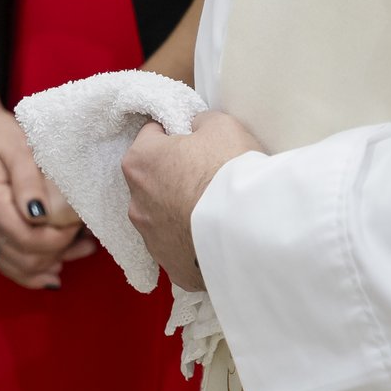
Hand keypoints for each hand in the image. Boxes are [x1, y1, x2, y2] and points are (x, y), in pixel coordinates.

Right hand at [0, 103, 93, 289]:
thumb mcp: (17, 146)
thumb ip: (28, 180)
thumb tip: (40, 214)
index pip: (27, 239)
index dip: (58, 238)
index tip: (76, 221)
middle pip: (25, 258)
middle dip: (59, 250)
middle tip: (82, 231)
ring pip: (18, 267)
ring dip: (52, 264)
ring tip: (81, 247)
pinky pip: (7, 265)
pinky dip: (33, 272)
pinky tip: (55, 269)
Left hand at [122, 110, 264, 290]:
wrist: (255, 233)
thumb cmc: (230, 173)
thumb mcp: (220, 125)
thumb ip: (199, 122)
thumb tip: (196, 130)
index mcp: (140, 162)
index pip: (151, 136)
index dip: (176, 135)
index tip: (197, 142)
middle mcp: (136, 202)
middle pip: (154, 179)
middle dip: (175, 176)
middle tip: (209, 177)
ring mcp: (152, 239)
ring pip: (163, 217)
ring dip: (181, 211)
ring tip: (215, 211)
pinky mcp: (172, 267)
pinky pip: (180, 248)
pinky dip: (193, 241)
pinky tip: (216, 237)